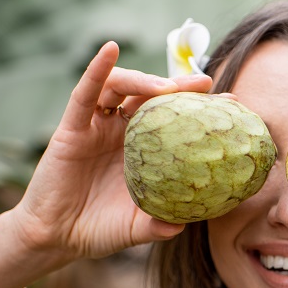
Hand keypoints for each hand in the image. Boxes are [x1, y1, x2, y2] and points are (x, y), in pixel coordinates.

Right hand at [9, 42, 212, 260]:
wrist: (57, 237)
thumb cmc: (98, 229)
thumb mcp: (136, 228)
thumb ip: (158, 226)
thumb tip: (182, 228)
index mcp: (142, 152)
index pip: (173, 120)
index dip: (197, 110)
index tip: (229, 105)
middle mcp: (122, 134)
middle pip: (151, 98)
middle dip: (179, 87)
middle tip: (205, 85)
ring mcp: (96, 127)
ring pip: (121, 88)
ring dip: (145, 80)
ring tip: (167, 85)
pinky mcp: (72, 128)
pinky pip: (85, 92)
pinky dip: (98, 68)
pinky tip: (111, 50)